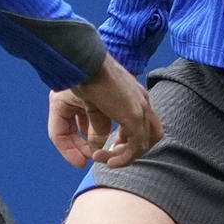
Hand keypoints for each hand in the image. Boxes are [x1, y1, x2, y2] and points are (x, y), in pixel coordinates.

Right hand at [47, 55, 163, 170]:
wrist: (82, 63)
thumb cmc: (78, 78)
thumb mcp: (84, 107)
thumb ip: (92, 128)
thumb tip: (95, 151)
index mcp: (132, 95)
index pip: (135, 127)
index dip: (117, 144)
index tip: (94, 152)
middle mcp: (141, 101)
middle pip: (145, 135)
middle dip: (123, 151)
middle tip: (101, 156)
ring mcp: (140, 108)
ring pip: (145, 143)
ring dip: (124, 157)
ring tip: (103, 158)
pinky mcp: (135, 115)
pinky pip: (137, 146)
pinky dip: (123, 159)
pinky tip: (107, 160)